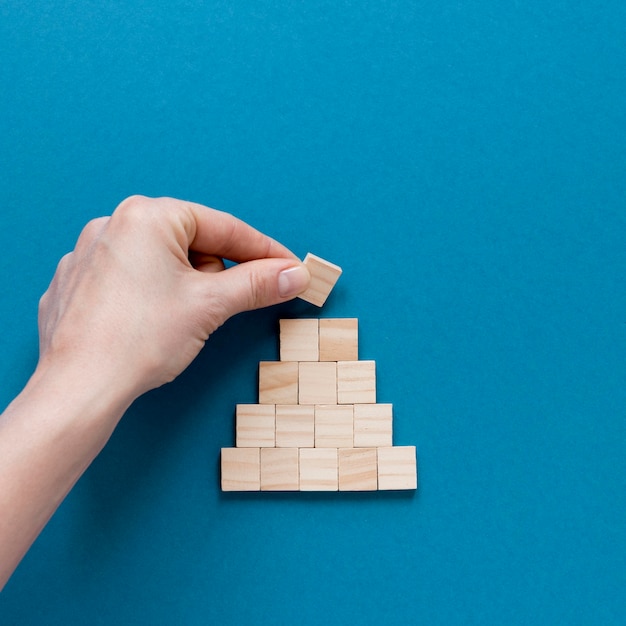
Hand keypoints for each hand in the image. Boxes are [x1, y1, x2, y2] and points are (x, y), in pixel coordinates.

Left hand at [37, 195, 310, 400]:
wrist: (79, 388)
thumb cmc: (139, 340)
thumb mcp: (210, 305)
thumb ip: (257, 283)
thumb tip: (293, 275)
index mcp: (148, 217)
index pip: (224, 227)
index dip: (264, 250)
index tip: (288, 267)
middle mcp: (113, 224)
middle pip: (191, 241)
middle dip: (216, 272)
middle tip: (228, 303)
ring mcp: (89, 253)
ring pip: (160, 260)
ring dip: (184, 283)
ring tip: (181, 319)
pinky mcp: (77, 282)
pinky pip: (129, 277)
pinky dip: (150, 294)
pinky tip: (151, 322)